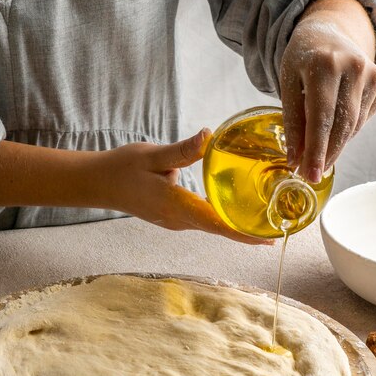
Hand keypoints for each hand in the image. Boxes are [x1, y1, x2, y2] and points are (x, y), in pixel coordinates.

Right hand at [99, 130, 272, 244]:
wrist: (99, 183)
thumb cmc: (123, 168)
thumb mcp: (153, 154)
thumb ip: (183, 150)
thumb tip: (209, 136)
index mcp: (176, 206)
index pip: (217, 225)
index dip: (244, 233)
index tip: (268, 239)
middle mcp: (178, 220)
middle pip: (219, 229)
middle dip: (247, 230)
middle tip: (277, 224)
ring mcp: (174, 221)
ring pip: (211, 226)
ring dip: (235, 225)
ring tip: (262, 217)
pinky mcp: (172, 217)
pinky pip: (202, 221)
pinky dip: (220, 218)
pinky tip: (232, 207)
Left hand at [280, 0, 375, 182]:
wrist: (329, 32)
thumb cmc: (303, 59)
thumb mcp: (288, 83)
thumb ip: (291, 120)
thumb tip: (295, 159)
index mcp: (324, 64)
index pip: (321, 117)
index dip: (315, 149)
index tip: (308, 174)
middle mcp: (354, 67)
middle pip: (341, 125)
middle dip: (325, 154)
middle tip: (310, 175)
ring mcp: (371, 76)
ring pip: (353, 126)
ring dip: (335, 147)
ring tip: (317, 160)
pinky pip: (361, 121)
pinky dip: (345, 133)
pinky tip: (331, 135)